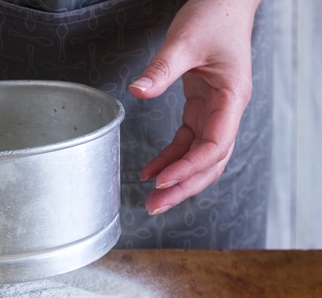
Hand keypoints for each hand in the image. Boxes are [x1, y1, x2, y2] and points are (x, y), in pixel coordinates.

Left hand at [128, 0, 260, 214]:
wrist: (225, 3)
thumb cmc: (214, 17)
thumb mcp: (184, 41)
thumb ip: (161, 69)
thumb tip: (138, 91)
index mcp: (231, 98)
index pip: (214, 145)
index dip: (189, 167)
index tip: (163, 180)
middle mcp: (227, 111)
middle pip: (209, 162)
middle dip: (183, 186)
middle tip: (155, 205)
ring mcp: (215, 112)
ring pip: (198, 157)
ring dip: (176, 178)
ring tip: (152, 198)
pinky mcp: (202, 108)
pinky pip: (187, 142)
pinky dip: (170, 158)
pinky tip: (151, 170)